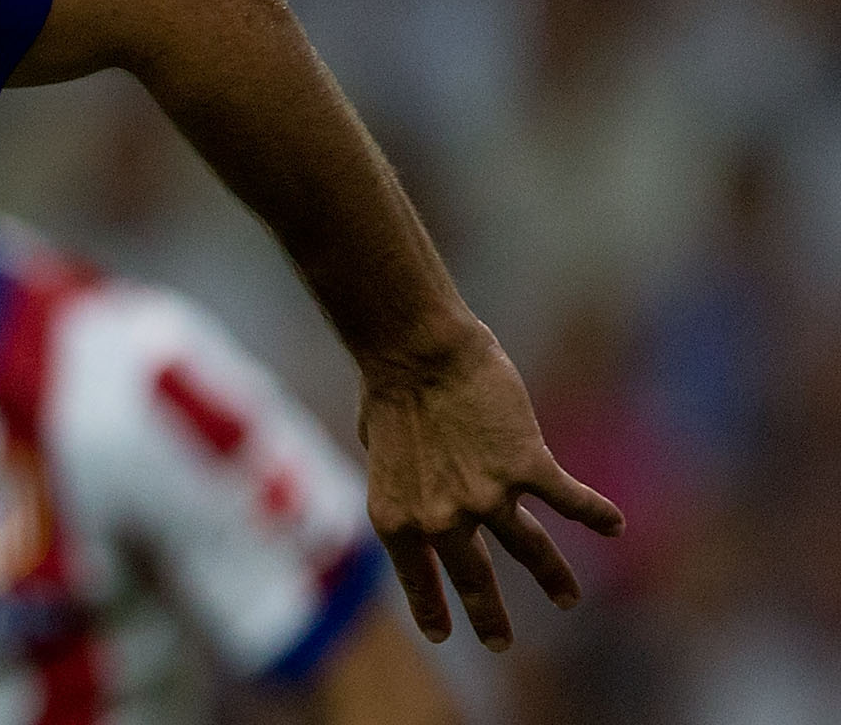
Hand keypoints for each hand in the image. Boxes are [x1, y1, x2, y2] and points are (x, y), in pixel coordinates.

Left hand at [357, 318, 623, 649]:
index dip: (433, 609)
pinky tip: (614, 526)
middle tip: (499, 644)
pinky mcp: (527, 467)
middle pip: (477, 579)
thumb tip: (424, 486)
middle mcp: (443, 519)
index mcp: (399, 517)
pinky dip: (595, 514)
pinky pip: (570, 502)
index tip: (442, 635)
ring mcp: (488, 497)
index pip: (419, 578)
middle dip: (490, 616)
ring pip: (530, 551)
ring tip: (567, 599)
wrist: (415, 350)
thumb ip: (407, 481)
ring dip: (553, 579)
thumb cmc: (389, 388)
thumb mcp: (380, 451)